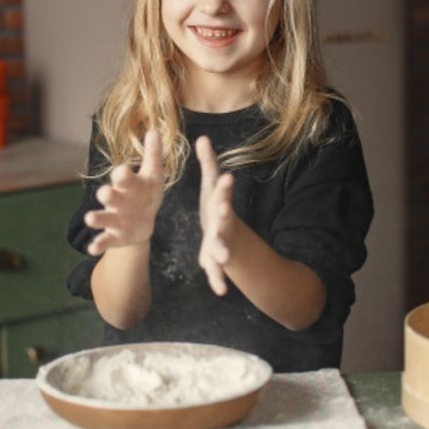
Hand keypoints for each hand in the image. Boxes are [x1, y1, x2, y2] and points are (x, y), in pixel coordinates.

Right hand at [84, 129, 164, 255]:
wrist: (143, 221)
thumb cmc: (147, 193)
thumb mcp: (154, 175)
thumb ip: (153, 154)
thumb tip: (154, 130)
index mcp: (128, 184)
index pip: (123, 176)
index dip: (123, 174)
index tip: (125, 170)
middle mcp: (118, 200)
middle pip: (110, 196)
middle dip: (107, 194)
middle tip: (105, 193)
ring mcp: (114, 218)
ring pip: (103, 217)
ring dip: (96, 218)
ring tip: (89, 219)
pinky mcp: (115, 236)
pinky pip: (105, 240)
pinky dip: (98, 244)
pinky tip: (92, 248)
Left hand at [195, 135, 236, 295]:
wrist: (225, 232)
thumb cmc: (215, 206)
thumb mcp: (211, 186)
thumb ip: (208, 164)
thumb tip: (202, 137)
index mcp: (219, 204)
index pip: (222, 193)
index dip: (223, 186)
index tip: (226, 177)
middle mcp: (223, 224)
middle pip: (224, 220)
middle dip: (223, 218)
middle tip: (223, 213)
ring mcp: (221, 242)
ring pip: (221, 248)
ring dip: (221, 252)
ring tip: (221, 258)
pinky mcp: (215, 259)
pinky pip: (217, 271)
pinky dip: (218, 279)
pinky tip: (219, 291)